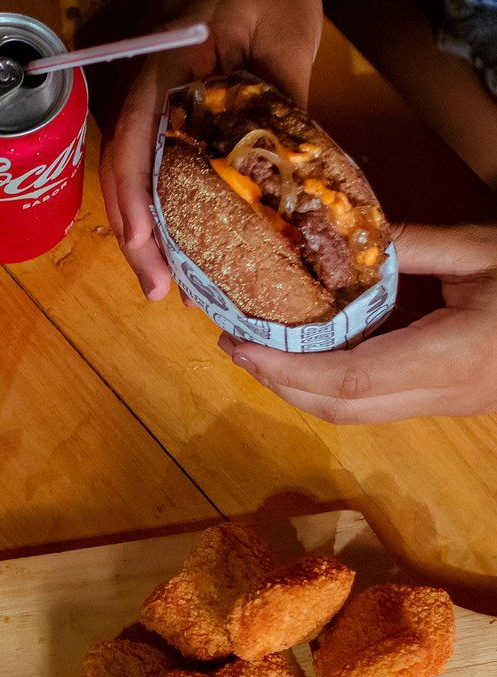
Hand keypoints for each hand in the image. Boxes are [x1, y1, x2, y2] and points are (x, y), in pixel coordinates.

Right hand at [96, 0, 322, 299]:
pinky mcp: (166, 115)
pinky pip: (153, 168)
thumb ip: (284, 98)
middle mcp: (144, 89)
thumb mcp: (286, 36)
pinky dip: (159, 210)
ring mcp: (151, 104)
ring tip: (165, 283)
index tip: (141, 243)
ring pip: (133, 177)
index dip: (132, 195)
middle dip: (134, 236)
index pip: (132, 135)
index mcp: (163, 66)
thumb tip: (292, 179)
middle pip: (123, 171)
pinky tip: (176, 245)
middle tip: (157, 290)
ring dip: (144, 232)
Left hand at [218, 224, 496, 421]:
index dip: (288, 369)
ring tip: (260, 349)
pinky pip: (374, 404)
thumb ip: (413, 246)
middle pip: (342, 408)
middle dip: (279, 383)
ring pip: (355, 413)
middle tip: (235, 345)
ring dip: (299, 388)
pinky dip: (330, 385)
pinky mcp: (448, 403)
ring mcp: (447, 405)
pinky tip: (309, 354)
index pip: (350, 380)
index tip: (243, 346)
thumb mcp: (483, 250)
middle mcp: (445, 393)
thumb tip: (347, 232)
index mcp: (453, 356)